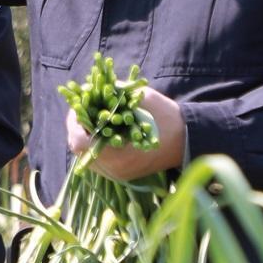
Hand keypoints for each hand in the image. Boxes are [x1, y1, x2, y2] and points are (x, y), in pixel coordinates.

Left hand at [68, 91, 185, 181]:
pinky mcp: (123, 175)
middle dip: (77, 128)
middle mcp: (115, 170)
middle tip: (81, 110)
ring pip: (87, 157)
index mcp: (118, 154)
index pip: (80, 142)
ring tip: (89, 118)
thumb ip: (112, 93)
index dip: (74, 122)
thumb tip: (85, 87)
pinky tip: (100, 131)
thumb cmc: (165, 117)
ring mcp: (118, 175)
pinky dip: (95, 145)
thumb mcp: (139, 98)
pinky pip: (99, 161)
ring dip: (85, 137)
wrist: (188, 139)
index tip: (77, 105)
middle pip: (80, 151)